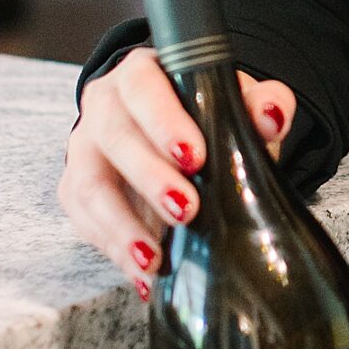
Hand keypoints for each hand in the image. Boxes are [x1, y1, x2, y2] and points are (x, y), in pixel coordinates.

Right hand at [60, 48, 295, 297]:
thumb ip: (260, 102)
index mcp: (141, 74)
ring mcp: (85, 149)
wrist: (173, 133)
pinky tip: (143, 274)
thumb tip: (272, 116)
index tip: (195, 157)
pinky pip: (86, 222)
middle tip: (186, 209)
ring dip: (122, 226)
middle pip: (114, 136)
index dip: (164, 121)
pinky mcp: (76, 191)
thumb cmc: (204, 113)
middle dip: (149, 177)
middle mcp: (104, 106)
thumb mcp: (235, 103)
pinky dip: (114, 251)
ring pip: (90, 186)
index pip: (143, 87)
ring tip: (155, 259)